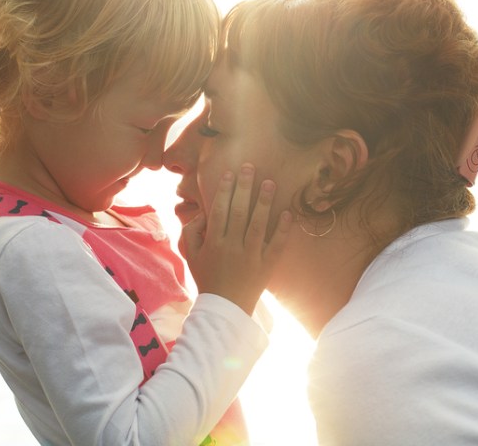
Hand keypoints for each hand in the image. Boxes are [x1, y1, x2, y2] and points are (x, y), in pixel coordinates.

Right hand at [181, 163, 291, 314]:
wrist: (225, 309)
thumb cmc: (207, 278)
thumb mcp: (190, 256)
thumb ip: (191, 231)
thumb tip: (204, 213)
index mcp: (214, 242)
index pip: (219, 210)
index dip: (224, 190)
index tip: (229, 173)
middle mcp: (232, 246)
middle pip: (238, 211)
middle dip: (244, 188)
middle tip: (250, 167)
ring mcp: (251, 256)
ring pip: (258, 224)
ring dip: (264, 202)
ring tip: (269, 182)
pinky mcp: (266, 265)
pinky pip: (276, 245)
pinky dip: (283, 229)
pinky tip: (287, 212)